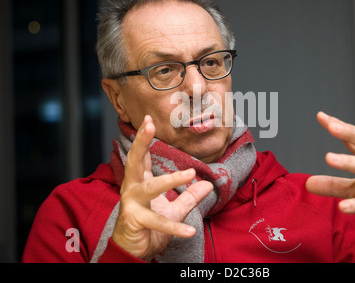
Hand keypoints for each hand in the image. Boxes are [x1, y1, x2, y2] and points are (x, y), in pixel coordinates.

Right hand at [112, 115, 212, 259]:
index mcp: (140, 182)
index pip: (142, 156)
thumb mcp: (174, 209)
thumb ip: (189, 196)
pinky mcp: (134, 221)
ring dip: (170, 180)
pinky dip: (175, 227)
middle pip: (134, 161)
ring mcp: (131, 204)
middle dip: (141, 141)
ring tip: (190, 173)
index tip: (149, 119)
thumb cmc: (149, 227)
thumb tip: (208, 184)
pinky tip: (190, 231)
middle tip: (148, 124)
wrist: (134, 251)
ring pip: (150, 188)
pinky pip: (158, 222)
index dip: (144, 138)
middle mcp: (132, 189)